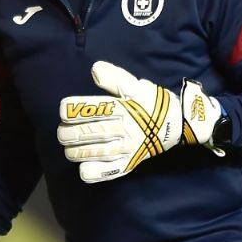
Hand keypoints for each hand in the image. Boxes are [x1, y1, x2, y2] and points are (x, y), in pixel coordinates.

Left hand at [58, 61, 225, 182]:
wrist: (179, 124)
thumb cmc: (153, 103)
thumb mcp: (136, 86)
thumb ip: (115, 79)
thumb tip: (95, 69)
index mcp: (123, 108)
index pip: (92, 108)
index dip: (72, 110)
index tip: (64, 110)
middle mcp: (123, 128)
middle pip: (90, 132)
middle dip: (69, 133)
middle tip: (62, 132)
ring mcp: (127, 147)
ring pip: (96, 152)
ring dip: (76, 152)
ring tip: (68, 149)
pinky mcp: (130, 162)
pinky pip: (110, 171)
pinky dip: (94, 172)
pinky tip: (83, 169)